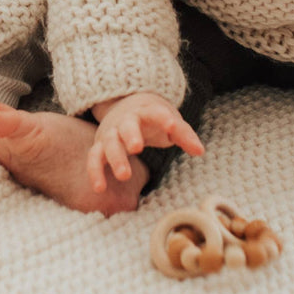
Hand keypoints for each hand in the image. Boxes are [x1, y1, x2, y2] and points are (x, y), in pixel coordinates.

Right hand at [87, 92, 203, 192]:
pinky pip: (94, 158)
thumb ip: (184, 135)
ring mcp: (111, 133)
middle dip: (131, 136)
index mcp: (146, 111)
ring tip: (125, 175)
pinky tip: (99, 188)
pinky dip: (94, 171)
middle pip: (127, 126)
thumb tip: (200, 151)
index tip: (171, 125)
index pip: (155, 113)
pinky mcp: (100, 146)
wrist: (125, 105)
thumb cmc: (152, 119)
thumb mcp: (169, 122)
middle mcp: (125, 121)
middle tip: (137, 147)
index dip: (163, 118)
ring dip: (116, 158)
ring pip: (109, 143)